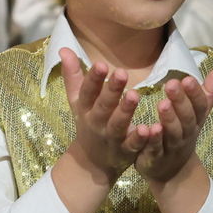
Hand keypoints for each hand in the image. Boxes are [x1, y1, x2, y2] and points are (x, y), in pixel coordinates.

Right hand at [60, 49, 146, 180]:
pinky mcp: (126, 151)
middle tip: (122, 73)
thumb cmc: (88, 122)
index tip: (101, 64)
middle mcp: (96, 122)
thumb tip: (64, 48)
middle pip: (103, 106)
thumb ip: (73, 75)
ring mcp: (111, 137)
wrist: (92, 163)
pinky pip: (133, 145)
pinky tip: (149, 128)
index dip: (93, 79)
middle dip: (111, 91)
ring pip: (118, 124)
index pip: (87, 92)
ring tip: (135, 95)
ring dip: (126, 111)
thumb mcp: (77, 101)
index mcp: (85, 108)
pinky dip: (140, 138)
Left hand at [135, 69, 212, 183]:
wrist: (172, 172)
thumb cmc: (182, 134)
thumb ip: (207, 93)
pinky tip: (148, 128)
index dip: (195, 94)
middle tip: (172, 84)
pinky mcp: (155, 158)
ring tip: (162, 104)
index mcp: (195, 121)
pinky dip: (153, 139)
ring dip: (169, 119)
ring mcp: (172, 147)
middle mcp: (186, 134)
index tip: (188, 78)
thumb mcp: (196, 114)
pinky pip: (155, 149)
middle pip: (187, 119)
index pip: (200, 106)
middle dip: (181, 102)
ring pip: (173, 133)